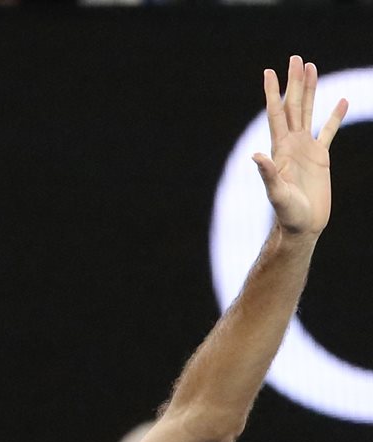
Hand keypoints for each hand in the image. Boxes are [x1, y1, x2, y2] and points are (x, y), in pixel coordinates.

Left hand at [253, 55, 347, 237]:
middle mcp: (291, 144)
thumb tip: (256, 156)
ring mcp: (305, 149)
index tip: (269, 72)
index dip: (273, 93)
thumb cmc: (288, 213)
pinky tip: (342, 101)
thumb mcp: (277, 193)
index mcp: (279, 149)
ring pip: (308, 112)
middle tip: (296, 58)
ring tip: (312, 68)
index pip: (275, 114)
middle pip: (292, 106)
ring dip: (310, 91)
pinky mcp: (320, 157)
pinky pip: (329, 131)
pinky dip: (335, 117)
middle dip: (294, 82)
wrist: (302, 226)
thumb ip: (268, 174)